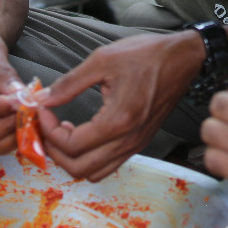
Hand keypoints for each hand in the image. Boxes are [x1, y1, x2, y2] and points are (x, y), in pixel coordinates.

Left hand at [37, 32, 201, 181]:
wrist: (184, 58)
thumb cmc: (148, 55)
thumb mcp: (102, 60)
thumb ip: (70, 83)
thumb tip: (43, 99)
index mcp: (118, 120)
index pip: (71, 144)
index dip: (48, 130)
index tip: (43, 110)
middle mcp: (128, 140)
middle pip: (79, 168)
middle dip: (54, 150)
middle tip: (46, 127)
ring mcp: (136, 144)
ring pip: (94, 172)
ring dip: (72, 158)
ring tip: (63, 132)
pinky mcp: (140, 142)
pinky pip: (109, 164)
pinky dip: (89, 158)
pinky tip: (84, 132)